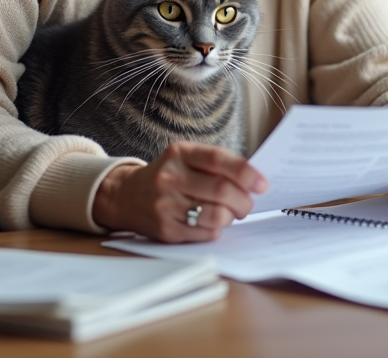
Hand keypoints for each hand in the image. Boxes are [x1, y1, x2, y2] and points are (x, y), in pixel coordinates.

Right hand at [92, 142, 267, 242]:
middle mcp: (170, 177)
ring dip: (232, 216)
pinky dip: (217, 229)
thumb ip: (215, 164)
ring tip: (232, 213)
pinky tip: (212, 222)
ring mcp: (166, 205)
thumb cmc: (167, 175)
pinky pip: (206, 233)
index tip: (262, 183)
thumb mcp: (185, 158)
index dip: (245, 172)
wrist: (125, 196)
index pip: (218, 159)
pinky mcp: (167, 229)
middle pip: (221, 190)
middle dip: (244, 200)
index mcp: (179, 153)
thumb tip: (254, 181)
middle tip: (248, 203)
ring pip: (216, 215)